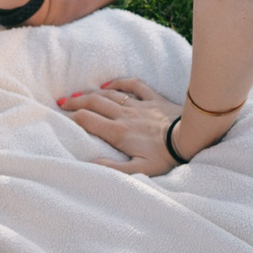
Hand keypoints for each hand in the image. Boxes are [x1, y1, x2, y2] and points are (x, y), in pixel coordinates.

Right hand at [59, 77, 183, 173]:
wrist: (192, 137)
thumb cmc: (166, 157)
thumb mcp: (139, 170)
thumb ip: (112, 168)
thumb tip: (90, 163)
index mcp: (118, 132)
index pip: (87, 120)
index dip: (72, 117)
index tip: (61, 116)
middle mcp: (124, 115)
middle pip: (93, 103)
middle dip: (75, 101)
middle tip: (62, 102)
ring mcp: (139, 105)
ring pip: (109, 94)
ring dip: (92, 92)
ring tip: (79, 94)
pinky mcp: (154, 99)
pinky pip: (134, 85)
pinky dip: (120, 82)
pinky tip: (111, 84)